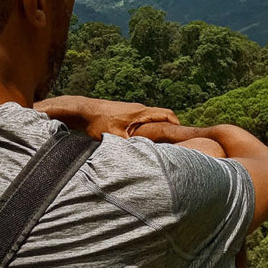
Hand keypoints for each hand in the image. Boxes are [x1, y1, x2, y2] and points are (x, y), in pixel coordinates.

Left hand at [34, 95, 179, 139]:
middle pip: (164, 115)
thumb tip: (140, 159)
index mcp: (141, 112)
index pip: (168, 115)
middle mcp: (140, 108)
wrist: (84, 110)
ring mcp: (134, 109)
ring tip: (165, 142)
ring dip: (160, 127)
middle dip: (172, 127)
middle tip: (177, 141)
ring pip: (154, 117)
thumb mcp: (115, 137)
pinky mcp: (127, 113)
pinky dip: (151, 127)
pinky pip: (145, 118)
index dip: (178, 125)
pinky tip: (147, 139)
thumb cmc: (98, 122)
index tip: (184, 137)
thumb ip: (129, 147)